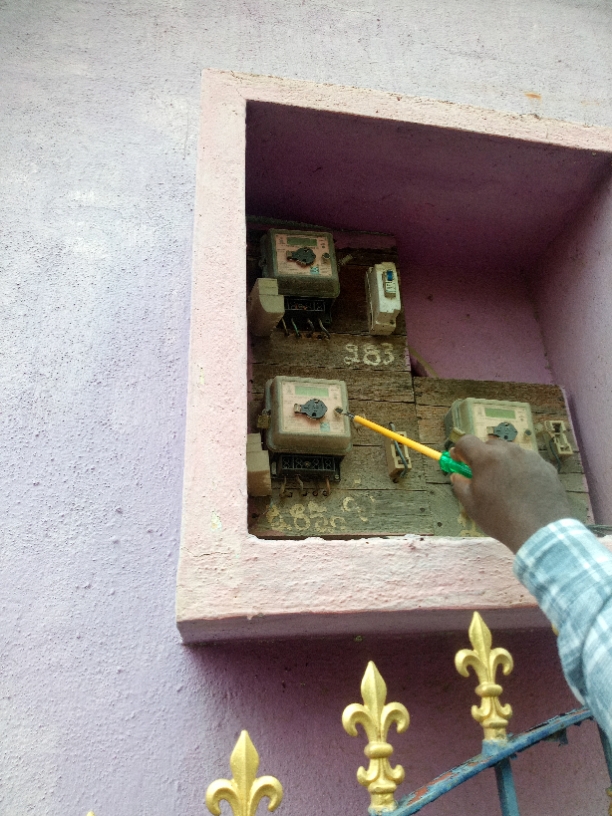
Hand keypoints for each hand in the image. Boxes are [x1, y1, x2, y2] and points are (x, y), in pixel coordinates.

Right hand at [450, 435, 571, 552]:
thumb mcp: (472, 505)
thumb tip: (458, 475)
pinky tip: (526, 490)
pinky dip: (522, 471)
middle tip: (485, 477)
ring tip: (508, 486)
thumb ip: (460, 485)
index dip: (460, 451)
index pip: (466, 441)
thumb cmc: (500, 518)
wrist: (540, 530)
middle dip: (483, 457)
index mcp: (486, 458)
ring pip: (511, 453)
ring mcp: (530, 456)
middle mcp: (509, 450)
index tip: (460, 462)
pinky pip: (528, 462)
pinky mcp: (546, 466)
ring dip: (504, 463)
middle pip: (490, 445)